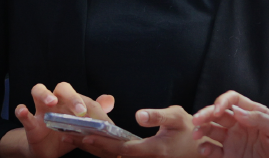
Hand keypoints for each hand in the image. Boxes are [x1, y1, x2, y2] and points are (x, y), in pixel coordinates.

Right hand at [0, 82, 113, 157]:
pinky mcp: (30, 123)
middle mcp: (55, 102)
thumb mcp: (82, 126)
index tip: (94, 116)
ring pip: (38, 91)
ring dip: (44, 94)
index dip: (86, 101)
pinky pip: (22, 113)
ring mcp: (40, 110)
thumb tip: (110, 100)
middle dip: (71, 96)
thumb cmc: (66, 133)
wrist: (48, 150)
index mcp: (69, 102)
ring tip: (51, 102)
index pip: (78, 94)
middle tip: (80, 110)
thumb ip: (95, 112)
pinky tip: (24, 111)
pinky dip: (21, 111)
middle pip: (60, 89)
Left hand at [65, 105, 202, 157]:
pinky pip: (118, 157)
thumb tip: (138, 115)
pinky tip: (90, 142)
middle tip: (67, 136)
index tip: (85, 136)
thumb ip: (158, 116)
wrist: (202, 150)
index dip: (102, 143)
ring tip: (72, 138)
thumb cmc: (191, 132)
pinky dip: (103, 150)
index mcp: (152, 150)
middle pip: (111, 156)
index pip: (121, 148)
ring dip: (92, 149)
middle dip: (89, 146)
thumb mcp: (178, 118)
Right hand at [191, 91, 268, 157]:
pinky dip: (204, 149)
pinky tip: (204, 150)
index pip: (232, 100)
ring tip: (196, 135)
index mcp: (251, 112)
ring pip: (211, 130)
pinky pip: (212, 150)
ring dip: (201, 130)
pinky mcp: (229, 155)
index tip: (217, 110)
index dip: (222, 101)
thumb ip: (259, 118)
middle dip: (205, 114)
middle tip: (196, 120)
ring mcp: (233, 140)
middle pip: (217, 114)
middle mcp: (239, 124)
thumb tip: (237, 111)